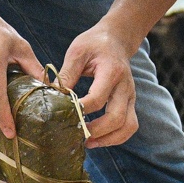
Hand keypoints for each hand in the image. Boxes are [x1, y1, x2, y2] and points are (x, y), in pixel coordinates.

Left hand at [61, 24, 138, 147]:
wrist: (116, 39)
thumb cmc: (94, 43)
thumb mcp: (77, 51)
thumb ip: (66, 74)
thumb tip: (52, 96)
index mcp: (112, 71)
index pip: (98, 98)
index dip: (81, 110)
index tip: (64, 115)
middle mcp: (126, 86)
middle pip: (117, 117)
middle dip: (97, 131)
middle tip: (77, 135)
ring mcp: (131, 96)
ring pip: (128, 126)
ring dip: (109, 139)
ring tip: (88, 143)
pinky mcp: (130, 102)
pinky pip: (129, 125)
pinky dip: (115, 136)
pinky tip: (98, 138)